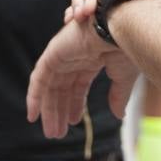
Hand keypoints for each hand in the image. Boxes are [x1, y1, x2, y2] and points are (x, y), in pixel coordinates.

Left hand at [26, 18, 140, 137]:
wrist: (121, 27)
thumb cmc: (127, 47)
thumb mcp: (123, 77)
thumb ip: (118, 96)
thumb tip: (118, 115)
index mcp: (92, 59)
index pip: (78, 85)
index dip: (76, 105)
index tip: (73, 123)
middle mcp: (75, 56)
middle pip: (62, 88)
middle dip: (60, 111)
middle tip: (57, 133)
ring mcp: (63, 54)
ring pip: (50, 86)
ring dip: (48, 109)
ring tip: (51, 132)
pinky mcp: (53, 54)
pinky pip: (38, 78)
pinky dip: (34, 96)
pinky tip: (33, 115)